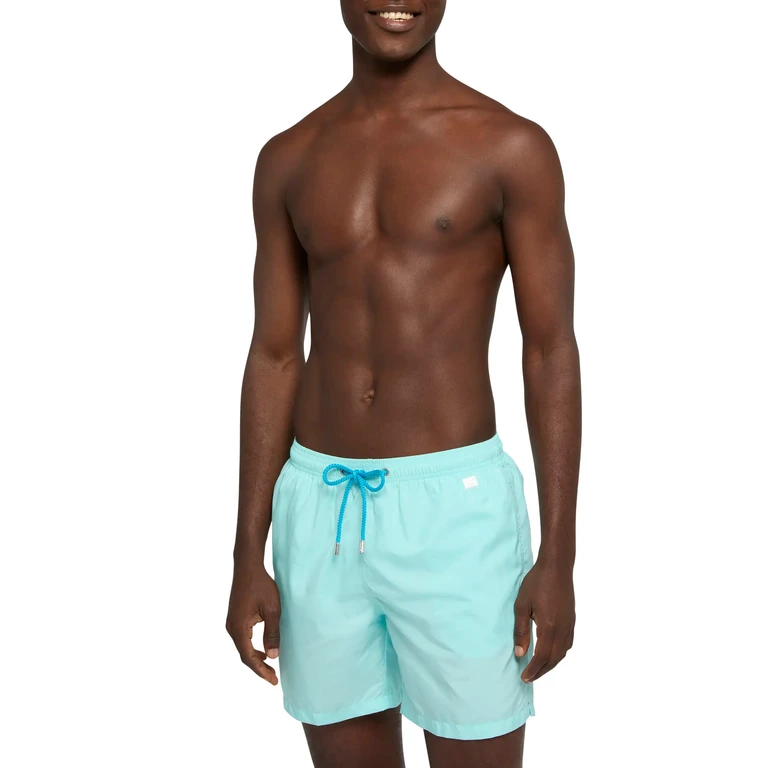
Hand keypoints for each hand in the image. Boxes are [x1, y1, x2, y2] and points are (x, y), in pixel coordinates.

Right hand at [226, 563, 280, 684]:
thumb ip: (272, 634)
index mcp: (239, 628)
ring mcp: (231, 622)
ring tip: (270, 666)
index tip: (273, 680)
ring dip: (255, 657)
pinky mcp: (235, 617)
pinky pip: (242, 638)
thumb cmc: (261, 586)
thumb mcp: (272, 610)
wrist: (247, 567)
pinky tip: (262, 649)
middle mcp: (231, 628)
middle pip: (244, 655)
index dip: (261, 671)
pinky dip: (252, 647)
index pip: (249, 657)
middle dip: (259, 667)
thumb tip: (273, 656)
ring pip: (243, 647)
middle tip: (273, 677)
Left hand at [513, 558, 574, 682]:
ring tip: (539, 668)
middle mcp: (562, 630)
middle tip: (530, 677)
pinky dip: (559, 653)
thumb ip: (521, 631)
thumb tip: (520, 653)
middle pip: (554, 659)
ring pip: (563, 653)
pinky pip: (568, 643)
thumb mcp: (522, 606)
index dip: (533, 670)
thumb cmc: (536, 583)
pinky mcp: (572, 619)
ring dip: (551, 664)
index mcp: (549, 627)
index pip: (541, 657)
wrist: (556, 567)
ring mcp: (569, 625)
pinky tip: (552, 652)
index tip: (524, 678)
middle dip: (542, 671)